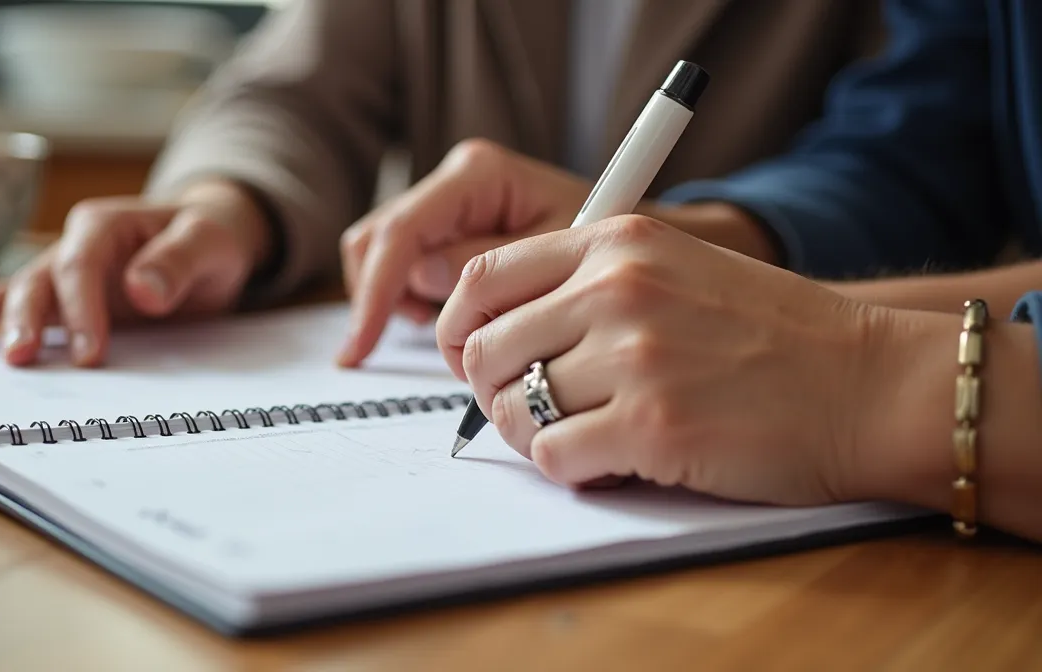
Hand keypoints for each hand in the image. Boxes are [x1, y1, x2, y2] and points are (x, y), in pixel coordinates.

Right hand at [0, 179, 272, 366]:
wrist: (207, 238)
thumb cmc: (208, 238)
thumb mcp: (210, 243)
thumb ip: (179, 262)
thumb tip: (142, 290)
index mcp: (106, 225)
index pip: (83, 267)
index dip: (83, 310)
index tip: (90, 354)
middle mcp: (73, 245)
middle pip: (39, 281)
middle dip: (27, 320)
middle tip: (19, 361)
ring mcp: (61, 273)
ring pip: (15, 293)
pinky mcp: (61, 301)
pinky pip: (12, 308)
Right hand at [336, 139, 589, 366]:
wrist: (632, 247)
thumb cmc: (603, 252)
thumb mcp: (552, 264)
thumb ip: (485, 269)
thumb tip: (423, 279)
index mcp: (476, 175)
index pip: (400, 232)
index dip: (374, 293)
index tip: (361, 347)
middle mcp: (453, 182)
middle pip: (376, 240)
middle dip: (382, 299)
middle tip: (427, 343)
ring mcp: (447, 205)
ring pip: (383, 256)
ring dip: (401, 302)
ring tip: (456, 329)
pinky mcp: (447, 231)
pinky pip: (405, 267)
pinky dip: (415, 300)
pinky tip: (456, 318)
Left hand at [436, 215, 889, 505]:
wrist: (869, 383)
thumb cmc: (773, 335)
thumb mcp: (676, 268)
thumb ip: (587, 286)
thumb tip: (490, 336)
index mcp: (616, 241)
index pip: (482, 277)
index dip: (458, 327)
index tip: (470, 357)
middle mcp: (616, 288)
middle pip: (484, 348)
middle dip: (489, 391)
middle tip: (523, 411)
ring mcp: (633, 357)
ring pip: (512, 409)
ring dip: (531, 434)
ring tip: (577, 436)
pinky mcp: (652, 425)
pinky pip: (554, 457)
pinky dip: (569, 469)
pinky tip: (608, 461)